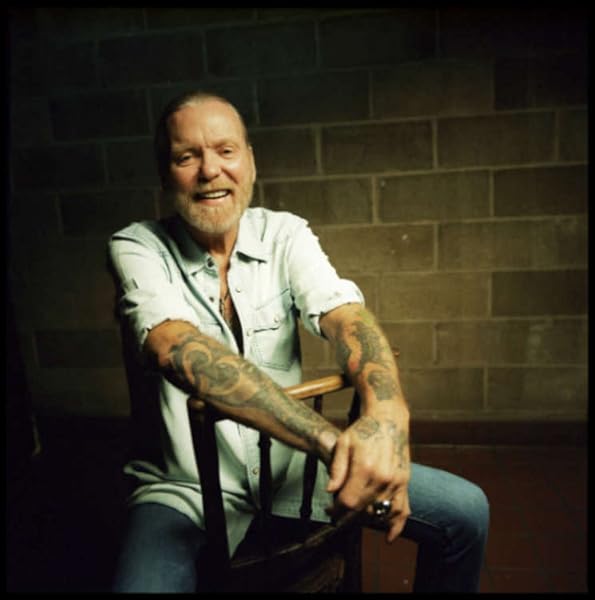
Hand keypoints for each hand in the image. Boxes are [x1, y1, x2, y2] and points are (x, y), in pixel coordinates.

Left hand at [325, 411, 410, 541]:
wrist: (388, 420)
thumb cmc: (362, 430)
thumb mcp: (343, 443)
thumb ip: (337, 468)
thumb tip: (330, 491)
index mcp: (365, 468)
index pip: (348, 502)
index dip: (336, 510)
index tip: (329, 510)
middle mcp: (383, 478)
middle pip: (362, 510)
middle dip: (347, 515)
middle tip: (338, 512)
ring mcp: (396, 482)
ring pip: (379, 513)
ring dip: (365, 518)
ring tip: (355, 515)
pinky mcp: (404, 483)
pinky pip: (403, 510)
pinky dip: (396, 525)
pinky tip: (389, 537)